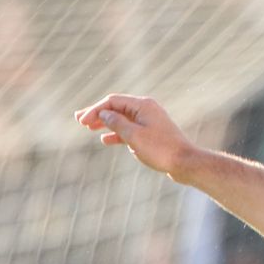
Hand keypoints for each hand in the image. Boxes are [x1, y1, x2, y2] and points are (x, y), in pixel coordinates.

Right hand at [76, 94, 195, 178]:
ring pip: (122, 119)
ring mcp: (149, 121)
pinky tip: (105, 140)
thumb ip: (116, 123)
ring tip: (88, 127)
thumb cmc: (160, 149)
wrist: (185, 162)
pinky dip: (116, 133)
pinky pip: (129, 129)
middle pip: (116, 108)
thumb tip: (103, 114)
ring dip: (105, 123)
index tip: (81, 122)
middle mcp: (146, 109)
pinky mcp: (151, 133)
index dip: (95, 110)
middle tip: (78, 119)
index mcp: (143, 105)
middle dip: (97, 113)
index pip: (113, 101)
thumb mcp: (134, 136)